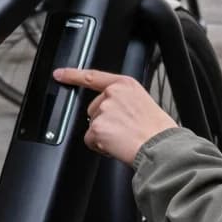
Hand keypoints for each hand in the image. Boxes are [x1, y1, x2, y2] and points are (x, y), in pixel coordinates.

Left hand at [53, 68, 177, 165]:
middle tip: (124, 131)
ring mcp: (103, 110)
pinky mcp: (97, 128)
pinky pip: (90, 140)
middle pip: (93, 110)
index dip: (72, 74)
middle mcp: (111, 94)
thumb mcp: (143, 103)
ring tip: (124, 139)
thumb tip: (113, 112)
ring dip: (104, 135)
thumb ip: (124, 101)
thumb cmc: (158, 131)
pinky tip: (116, 146)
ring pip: (93, 126)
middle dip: (104, 122)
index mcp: (125, 85)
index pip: (93, 76)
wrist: (161, 146)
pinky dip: (100, 147)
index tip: (60, 74)